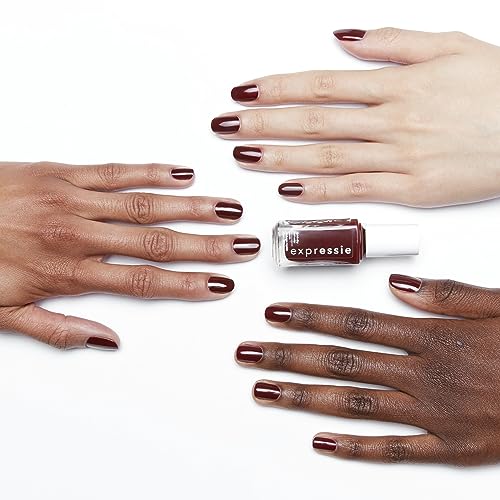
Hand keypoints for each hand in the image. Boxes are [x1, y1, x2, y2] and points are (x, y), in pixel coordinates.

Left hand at [0, 162, 259, 349]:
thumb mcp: (3, 312)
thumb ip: (59, 329)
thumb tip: (107, 341)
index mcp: (66, 272)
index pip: (143, 281)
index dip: (187, 284)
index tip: (220, 285)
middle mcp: (78, 233)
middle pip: (155, 242)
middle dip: (206, 245)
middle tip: (243, 246)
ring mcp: (73, 198)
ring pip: (145, 204)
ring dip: (191, 208)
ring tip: (228, 210)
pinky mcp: (63, 172)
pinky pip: (115, 171)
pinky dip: (152, 172)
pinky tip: (182, 175)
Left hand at [213, 28, 499, 206]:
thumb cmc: (498, 89)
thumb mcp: (450, 47)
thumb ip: (392, 43)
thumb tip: (342, 38)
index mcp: (397, 84)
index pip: (321, 85)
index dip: (277, 88)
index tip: (243, 92)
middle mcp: (391, 120)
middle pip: (313, 121)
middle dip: (264, 124)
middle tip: (226, 127)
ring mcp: (399, 157)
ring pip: (327, 156)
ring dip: (280, 157)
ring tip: (244, 158)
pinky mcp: (411, 190)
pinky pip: (357, 189)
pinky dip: (321, 190)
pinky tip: (289, 190)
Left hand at [235, 275, 499, 464]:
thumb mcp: (499, 304)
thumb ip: (448, 295)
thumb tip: (398, 288)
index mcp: (433, 336)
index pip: (355, 323)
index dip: (310, 317)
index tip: (273, 314)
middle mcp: (422, 374)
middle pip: (341, 361)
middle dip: (287, 356)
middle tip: (246, 354)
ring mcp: (432, 414)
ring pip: (354, 404)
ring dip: (304, 397)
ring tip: (264, 392)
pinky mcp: (448, 448)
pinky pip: (394, 450)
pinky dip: (356, 449)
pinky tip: (321, 444)